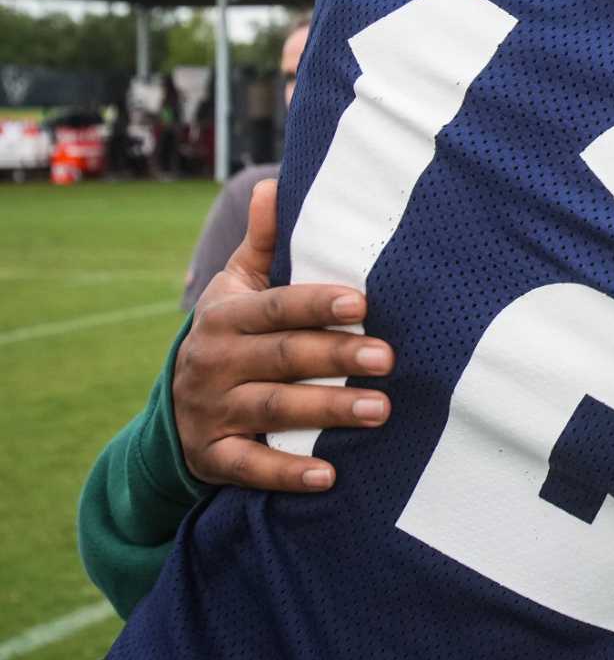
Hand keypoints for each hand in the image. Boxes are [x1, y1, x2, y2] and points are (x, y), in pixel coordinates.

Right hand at [174, 178, 393, 489]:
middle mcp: (214, 362)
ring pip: (274, 409)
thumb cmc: (232, 333)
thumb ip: (263, 242)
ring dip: (328, 410)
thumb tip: (275, 183)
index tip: (361, 304)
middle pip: (282, 358)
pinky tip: (328, 476)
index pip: (275, 308)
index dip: (316, 305)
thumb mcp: (237, 287)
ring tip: (380, 410)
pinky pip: (250, 467)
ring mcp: (212, 411)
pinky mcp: (213, 456)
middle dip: (336, 357)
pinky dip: (287, 473)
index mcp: (225, 316)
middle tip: (390, 359)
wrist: (177, 405)